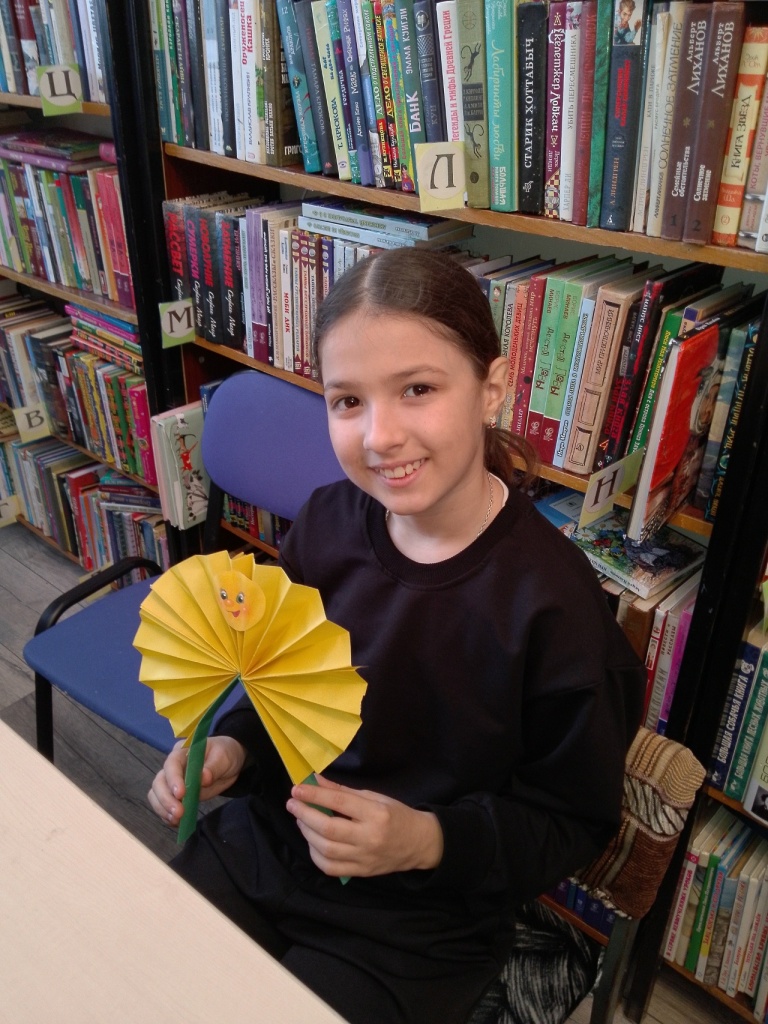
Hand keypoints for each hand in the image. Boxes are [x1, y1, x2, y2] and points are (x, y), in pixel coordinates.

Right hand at [148, 736, 247, 826]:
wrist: (228, 764)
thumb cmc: (225, 754)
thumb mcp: (223, 758)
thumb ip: (213, 767)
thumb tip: (203, 778)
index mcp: (183, 751)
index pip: (172, 763)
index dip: (173, 779)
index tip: (181, 794)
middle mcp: (173, 766)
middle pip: (159, 782)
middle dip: (166, 799)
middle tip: (179, 813)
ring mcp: (172, 782)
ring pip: (156, 794)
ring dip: (163, 809)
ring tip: (177, 820)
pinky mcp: (175, 796)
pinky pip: (163, 805)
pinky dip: (166, 815)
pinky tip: (176, 823)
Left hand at [286, 774, 443, 878]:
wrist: (419, 843)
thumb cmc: (396, 815)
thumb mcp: (374, 797)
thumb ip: (343, 791)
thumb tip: (316, 781)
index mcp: (375, 814)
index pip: (339, 802)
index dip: (315, 795)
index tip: (297, 789)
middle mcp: (369, 838)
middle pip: (328, 828)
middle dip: (305, 815)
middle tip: (292, 803)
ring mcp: (364, 858)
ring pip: (326, 850)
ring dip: (307, 833)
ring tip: (301, 820)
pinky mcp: (360, 872)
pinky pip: (330, 868)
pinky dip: (315, 854)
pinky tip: (312, 841)